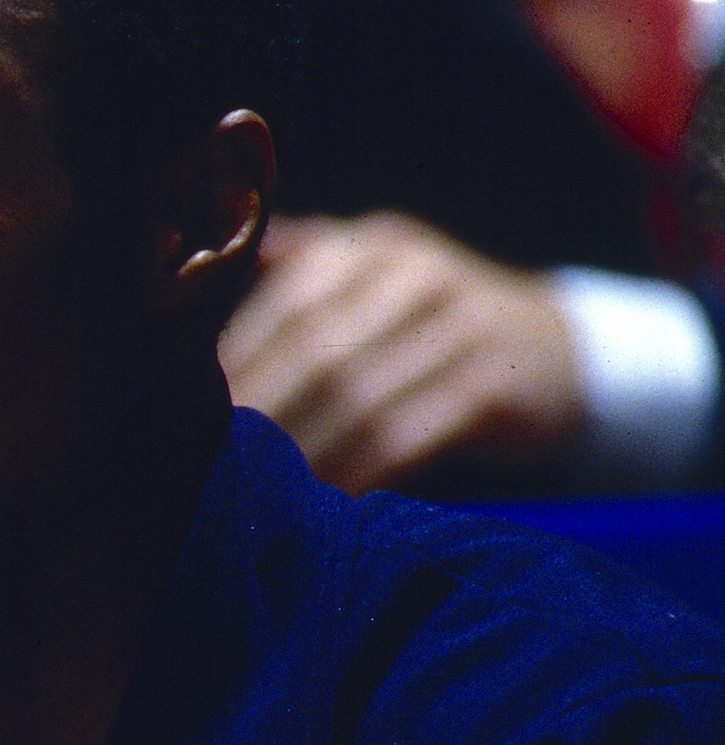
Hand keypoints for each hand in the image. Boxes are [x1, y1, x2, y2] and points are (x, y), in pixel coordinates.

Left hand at [220, 212, 583, 493]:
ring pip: (361, 398)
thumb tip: (189, 259)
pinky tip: (325, 497)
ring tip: (255, 489)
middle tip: (209, 460)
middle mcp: (414, 276)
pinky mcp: (494, 386)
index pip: (288, 298)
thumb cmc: (425, 317)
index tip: (187, 408)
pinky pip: (410, 435)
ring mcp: (461, 327)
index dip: (238, 355)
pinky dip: (360, 471)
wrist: (556, 348)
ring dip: (304, 450)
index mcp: (368, 248)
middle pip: (319, 348)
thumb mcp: (368, 273)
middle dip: (260, 409)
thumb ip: (291, 267)